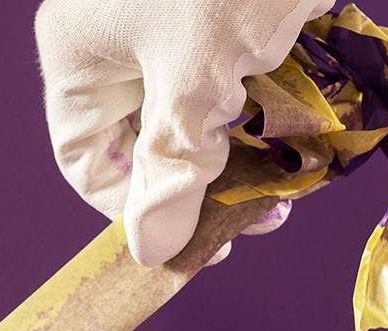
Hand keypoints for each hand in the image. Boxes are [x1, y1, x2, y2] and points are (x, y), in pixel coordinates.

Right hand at [34, 0, 325, 264]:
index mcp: (80, 52)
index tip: (200, 237)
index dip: (136, 209)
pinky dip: (268, 92)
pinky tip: (308, 113)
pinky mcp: (222, 5)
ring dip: (244, 139)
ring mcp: (170, 18)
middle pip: (147, 135)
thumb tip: (150, 250)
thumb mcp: (198, 77)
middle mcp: (115, 35)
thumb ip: (175, 165)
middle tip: (265, 208)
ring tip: (294, 165)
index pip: (85, 160)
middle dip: (204, 175)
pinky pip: (234, 64)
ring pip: (197, 103)